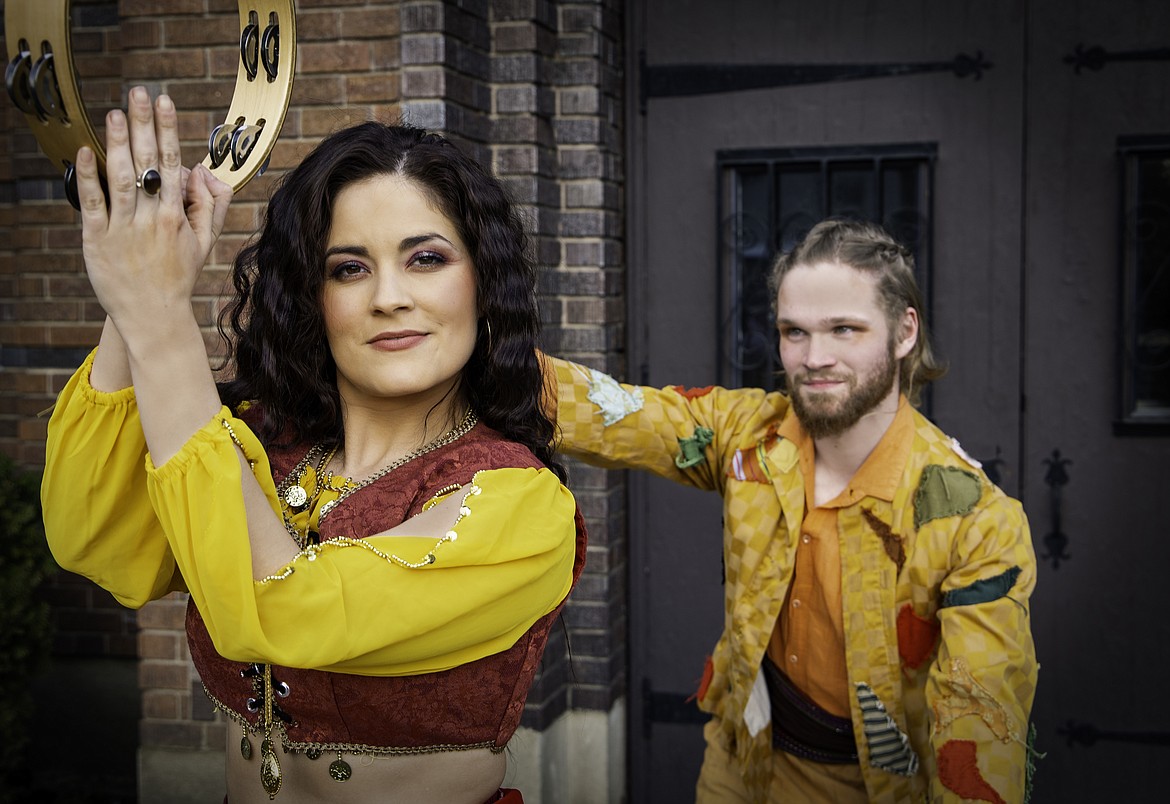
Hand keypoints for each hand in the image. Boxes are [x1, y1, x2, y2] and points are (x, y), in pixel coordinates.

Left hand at [76, 86, 231, 342]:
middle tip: (139, 93)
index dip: (168, 130)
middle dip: (143, 125)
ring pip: (121, 178)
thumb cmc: (179, 277)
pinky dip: (89, 177)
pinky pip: (93, 203)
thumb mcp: (205, 243)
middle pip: (146, 163)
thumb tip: (205, 169)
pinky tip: (86, 152)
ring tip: (116, 113)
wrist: (154, 316)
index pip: (172, 163)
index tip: (165, 102)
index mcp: (177, 216)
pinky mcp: (98, 240)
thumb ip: (211, 204)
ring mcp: (123, 229)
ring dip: (118, 143)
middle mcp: (151, 218)